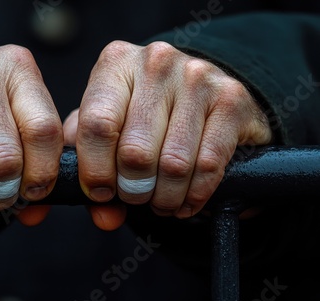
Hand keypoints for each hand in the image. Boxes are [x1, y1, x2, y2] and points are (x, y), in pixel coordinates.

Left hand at [63, 41, 271, 229]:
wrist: (202, 92)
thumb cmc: (144, 113)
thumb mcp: (109, 127)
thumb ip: (92, 166)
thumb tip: (104, 215)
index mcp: (116, 65)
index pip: (97, 125)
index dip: (95, 171)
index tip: (101, 192)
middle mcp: (156, 63)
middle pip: (134, 151)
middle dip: (132, 189)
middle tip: (136, 196)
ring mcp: (197, 78)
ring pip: (173, 164)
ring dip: (164, 197)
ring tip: (161, 201)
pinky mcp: (231, 100)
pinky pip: (209, 165)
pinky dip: (194, 194)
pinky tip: (186, 200)